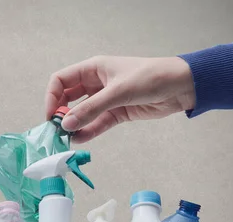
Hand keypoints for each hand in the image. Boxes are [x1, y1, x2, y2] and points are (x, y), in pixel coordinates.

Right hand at [45, 56, 194, 142]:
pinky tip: (80, 140)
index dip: (52, 97)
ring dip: (75, 125)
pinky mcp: (117, 113)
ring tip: (67, 139)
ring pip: (83, 113)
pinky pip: (98, 123)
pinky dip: (89, 131)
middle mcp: (96, 83)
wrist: (180, 86)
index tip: (51, 115)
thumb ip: (91, 109)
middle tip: (58, 130)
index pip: (61, 80)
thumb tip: (67, 124)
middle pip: (69, 98)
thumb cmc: (150, 77)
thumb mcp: (118, 92)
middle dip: (62, 113)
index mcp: (93, 68)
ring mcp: (106, 99)